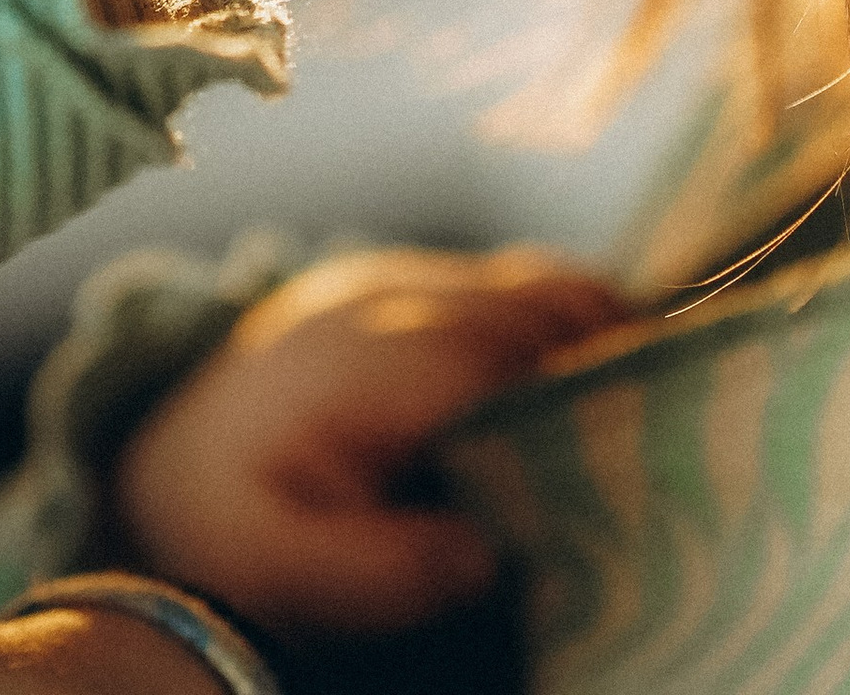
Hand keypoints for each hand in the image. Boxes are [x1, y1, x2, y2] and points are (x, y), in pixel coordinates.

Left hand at [114, 244, 628, 636]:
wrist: (165, 467)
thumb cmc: (232, 531)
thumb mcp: (286, 573)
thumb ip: (383, 571)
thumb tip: (490, 554)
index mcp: (367, 359)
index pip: (508, 350)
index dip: (591, 386)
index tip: (658, 440)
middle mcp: (387, 293)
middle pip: (539, 300)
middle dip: (615, 356)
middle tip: (683, 432)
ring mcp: (400, 276)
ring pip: (537, 280)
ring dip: (600, 334)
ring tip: (655, 413)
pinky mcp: (408, 284)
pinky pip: (513, 284)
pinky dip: (567, 326)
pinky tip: (593, 393)